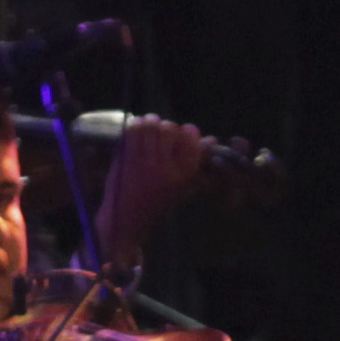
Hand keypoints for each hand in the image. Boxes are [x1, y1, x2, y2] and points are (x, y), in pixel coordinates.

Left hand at [96, 117, 211, 271]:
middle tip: (163, 130)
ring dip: (151, 122)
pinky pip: (133, 132)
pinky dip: (136, 125)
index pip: (192, 142)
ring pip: (152, 127)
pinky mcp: (127, 159)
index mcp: (184, 176)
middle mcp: (167, 169)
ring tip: (150, 126)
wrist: (128, 218)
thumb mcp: (185, 188)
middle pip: (171, 130)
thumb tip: (212, 139)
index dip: (189, 132)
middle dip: (168, 126)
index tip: (185, 132)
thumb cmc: (159, 204)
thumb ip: (200, 164)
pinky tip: (137, 128)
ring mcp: (146, 163)